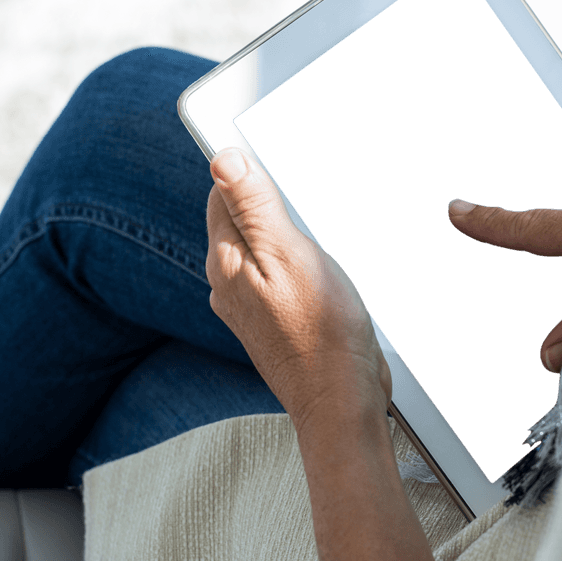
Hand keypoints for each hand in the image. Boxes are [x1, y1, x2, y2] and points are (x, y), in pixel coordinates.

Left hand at [205, 147, 390, 432]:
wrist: (340, 401)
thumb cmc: (322, 332)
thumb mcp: (289, 255)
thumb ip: (254, 207)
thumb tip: (222, 160)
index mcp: (225, 261)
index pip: (221, 191)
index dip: (250, 169)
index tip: (281, 164)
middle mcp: (228, 282)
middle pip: (241, 217)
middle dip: (271, 200)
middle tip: (307, 199)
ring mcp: (249, 303)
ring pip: (262, 245)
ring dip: (287, 231)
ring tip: (318, 233)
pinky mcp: (273, 318)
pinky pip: (278, 272)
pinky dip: (297, 260)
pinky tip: (322, 266)